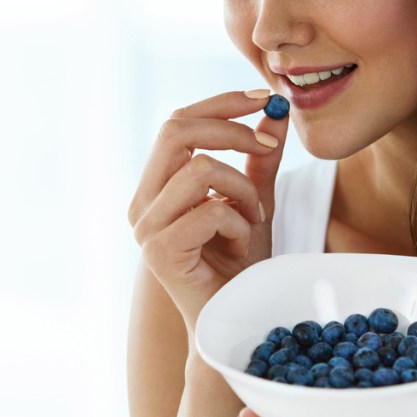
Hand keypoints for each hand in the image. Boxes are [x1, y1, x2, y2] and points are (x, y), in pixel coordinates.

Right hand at [128, 90, 289, 333]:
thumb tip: (274, 110)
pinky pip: (210, 211)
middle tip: (269, 146)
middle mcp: (142, 201)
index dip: (221, 103)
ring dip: (242, 190)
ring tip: (254, 218)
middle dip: (231, 129)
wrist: (238, 320)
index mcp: (158, 184)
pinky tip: (241, 246)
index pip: (177, 122)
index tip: (264, 97)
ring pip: (199, 169)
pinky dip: (239, 224)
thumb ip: (259, 157)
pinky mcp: (158, 252)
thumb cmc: (241, 265)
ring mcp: (146, 227)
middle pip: (176, 130)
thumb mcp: (255, 198)